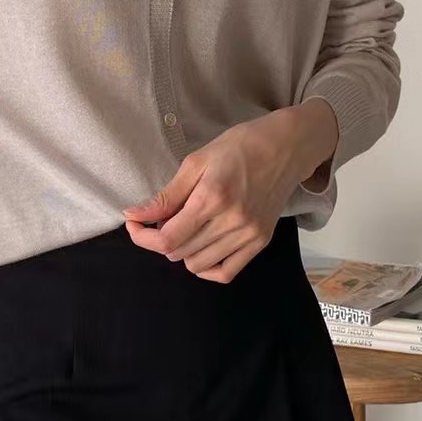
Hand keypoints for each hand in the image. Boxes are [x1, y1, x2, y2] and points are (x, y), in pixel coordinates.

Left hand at [121, 99, 338, 282]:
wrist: (286, 147)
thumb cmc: (239, 147)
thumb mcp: (196, 162)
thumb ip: (166, 195)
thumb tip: (135, 216)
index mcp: (212, 198)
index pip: (167, 239)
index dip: (142, 237)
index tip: (135, 224)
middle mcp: (232, 221)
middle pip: (179, 253)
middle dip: (160, 239)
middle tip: (162, 218)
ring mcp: (249, 235)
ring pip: (197, 265)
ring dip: (182, 251)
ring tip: (185, 227)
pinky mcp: (260, 242)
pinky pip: (225, 273)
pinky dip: (206, 267)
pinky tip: (201, 248)